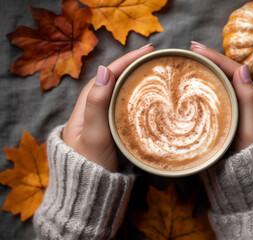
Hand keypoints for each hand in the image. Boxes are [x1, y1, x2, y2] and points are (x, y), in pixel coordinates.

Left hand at [62, 44, 153, 171]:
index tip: (147, 50)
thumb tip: (104, 70)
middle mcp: (92, 108)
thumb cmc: (90, 164)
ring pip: (118, 91)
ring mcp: (101, 118)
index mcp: (86, 105)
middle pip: (113, 79)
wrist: (87, 191)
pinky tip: (145, 95)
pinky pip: (122, 104)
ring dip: (133, 77)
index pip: (107, 74)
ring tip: (151, 70)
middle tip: (153, 57)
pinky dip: (134, 95)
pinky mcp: (110, 128)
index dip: (126, 59)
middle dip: (132, 64)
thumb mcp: (94, 135)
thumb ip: (97, 104)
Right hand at [190, 42, 252, 150]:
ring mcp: (232, 108)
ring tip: (187, 63)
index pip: (231, 69)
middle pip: (223, 73)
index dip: (214, 56)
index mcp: (249, 97)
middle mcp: (241, 99)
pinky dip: (201, 88)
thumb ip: (249, 100)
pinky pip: (212, 97)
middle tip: (187, 51)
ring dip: (204, 71)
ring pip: (218, 84)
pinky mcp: (224, 118)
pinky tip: (191, 87)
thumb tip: (243, 68)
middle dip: (207, 59)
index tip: (195, 47)